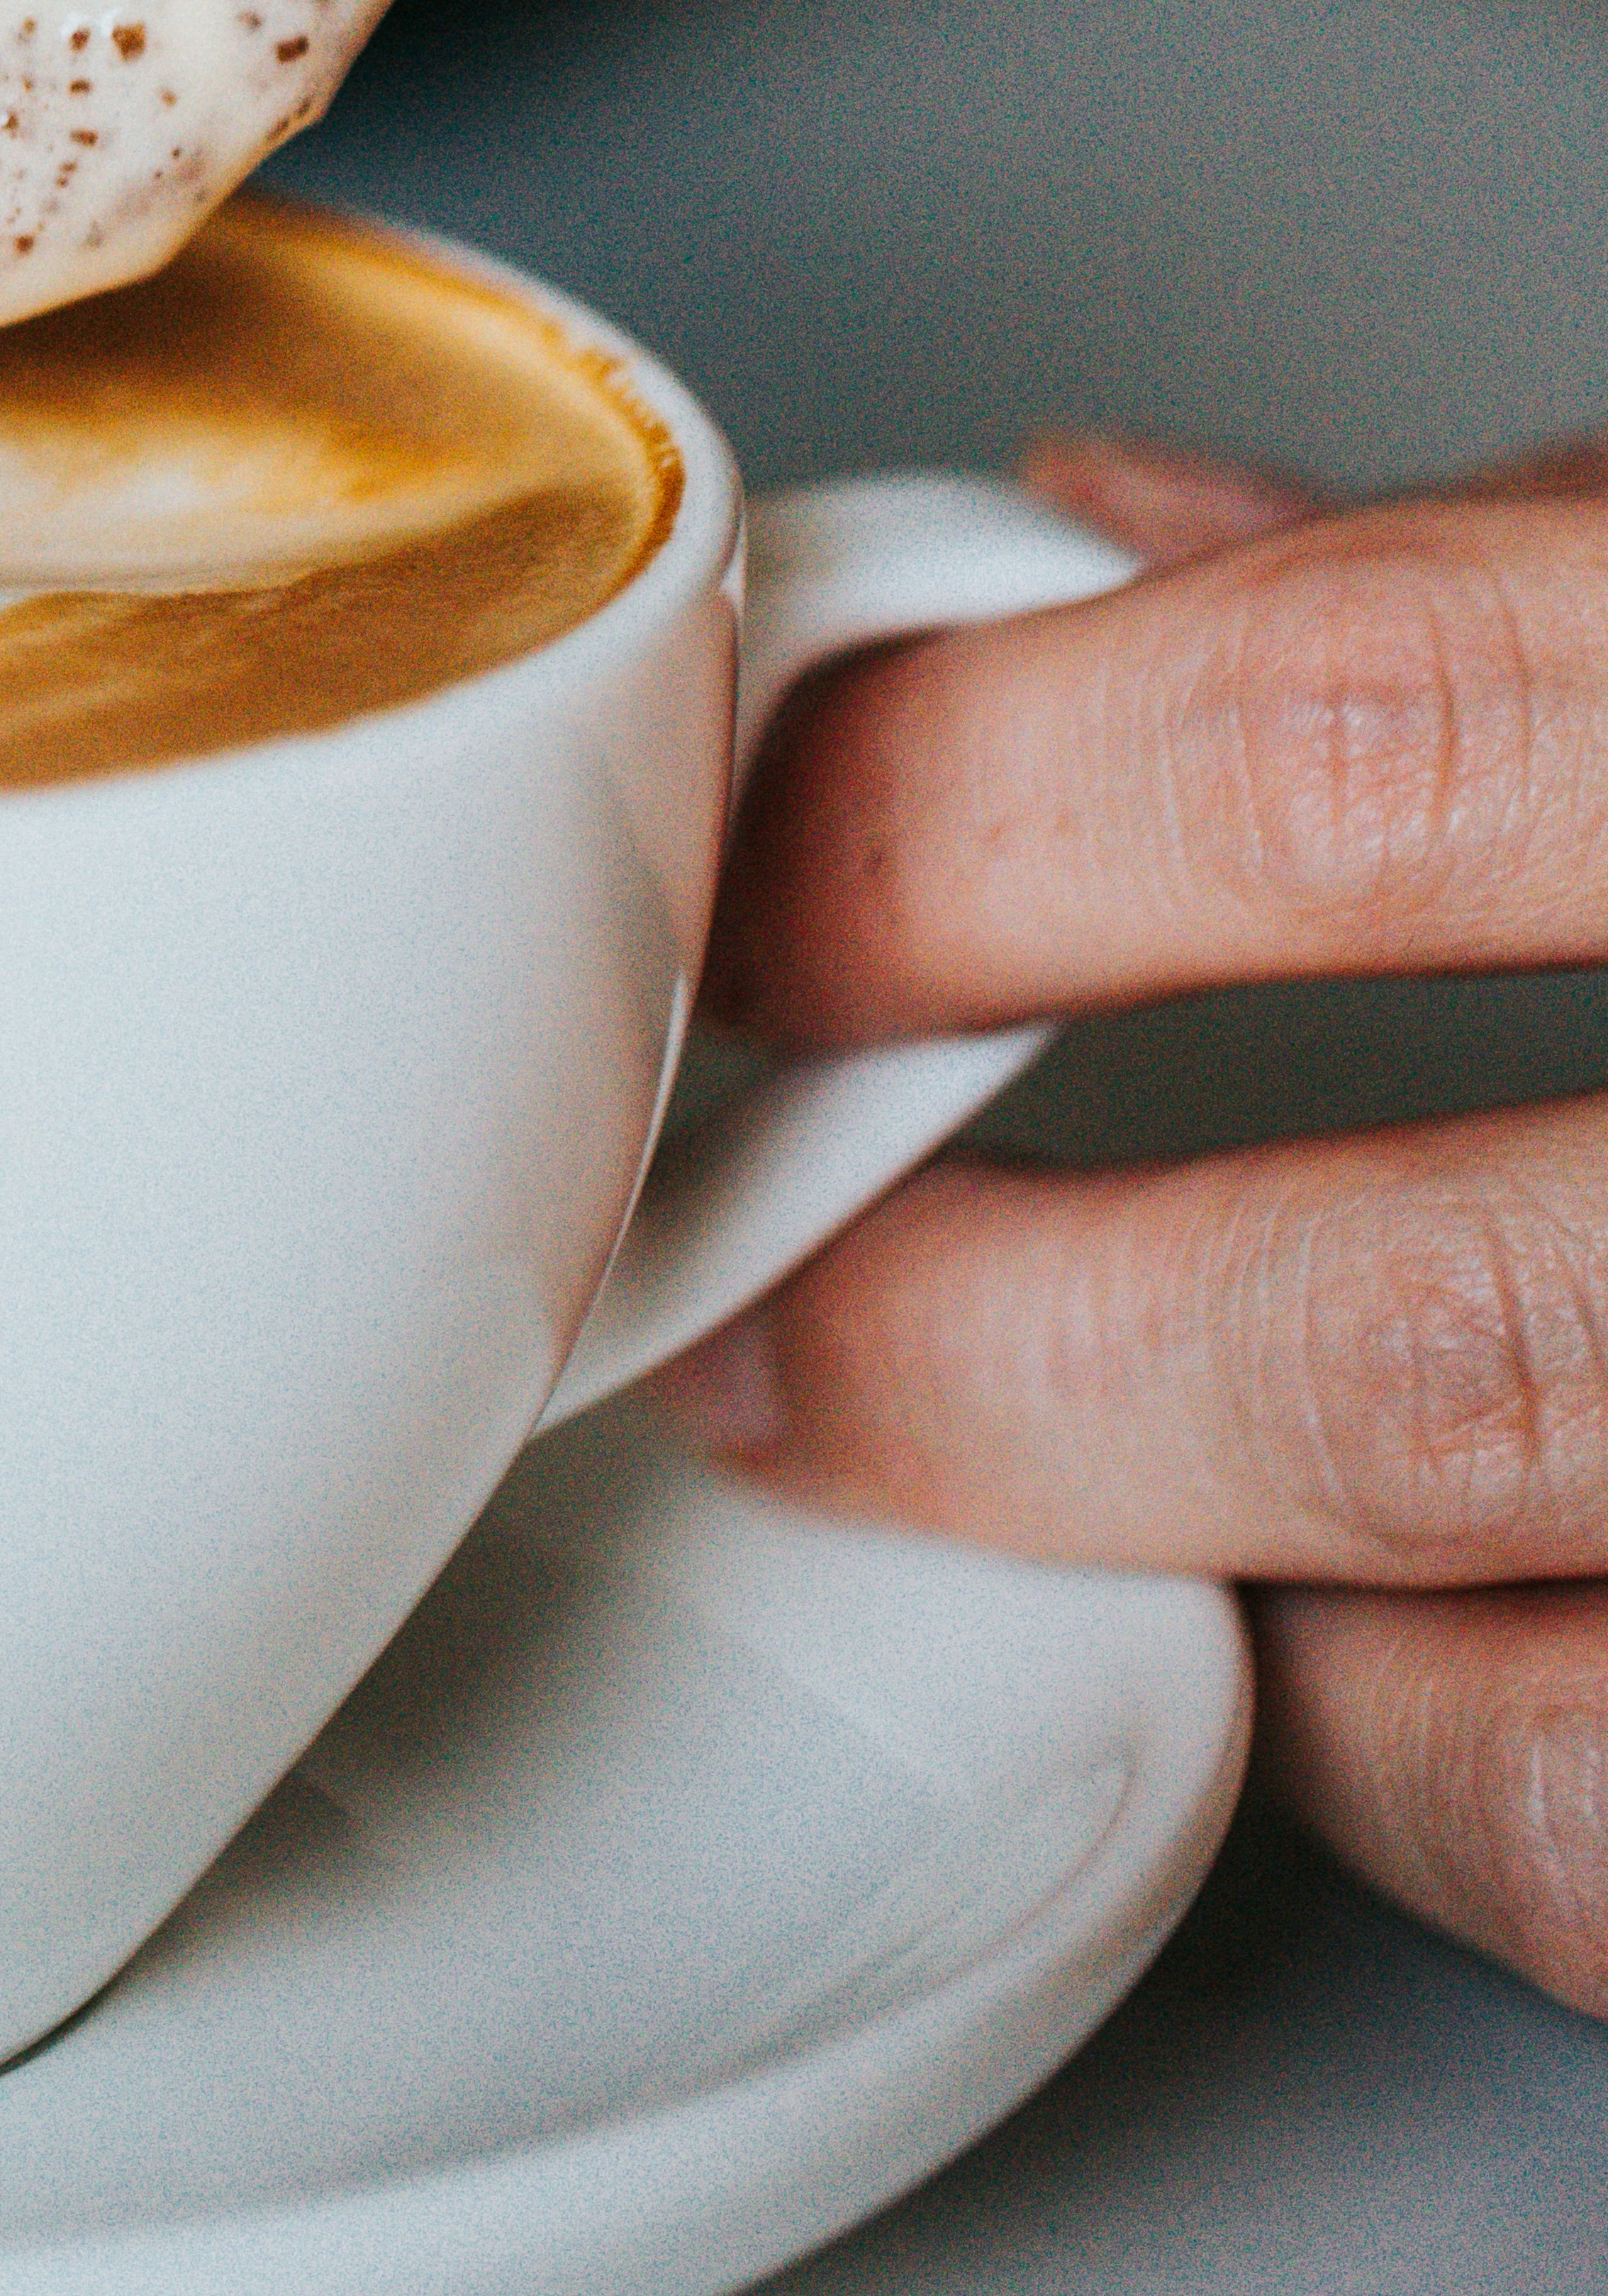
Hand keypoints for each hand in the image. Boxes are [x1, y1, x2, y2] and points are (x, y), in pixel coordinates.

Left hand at [676, 436, 1607, 2012]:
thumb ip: (1526, 576)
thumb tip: (1132, 542)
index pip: (1365, 740)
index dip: (980, 821)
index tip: (767, 881)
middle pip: (1443, 1320)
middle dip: (1003, 1333)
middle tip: (771, 1282)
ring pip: (1561, 1705)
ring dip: (1232, 1597)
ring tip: (1015, 1468)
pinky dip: (1473, 1753)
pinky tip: (1367, 1621)